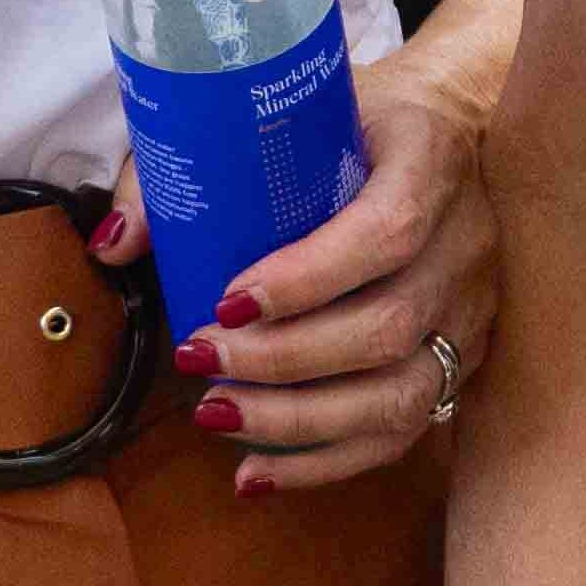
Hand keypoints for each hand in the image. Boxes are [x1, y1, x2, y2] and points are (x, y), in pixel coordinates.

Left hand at [109, 26, 503, 493]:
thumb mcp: (279, 113)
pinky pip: (404, 429)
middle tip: (199, 359)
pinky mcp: (462, 357)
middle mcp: (466, 241)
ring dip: (300, 421)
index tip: (227, 300)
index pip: (386, 232)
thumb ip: (190, 169)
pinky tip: (255, 472)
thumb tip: (113, 243)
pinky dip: (325, 462)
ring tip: (217, 416)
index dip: (307, 278)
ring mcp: (472, 308)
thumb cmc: (350, 119)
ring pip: (402, 392)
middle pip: (390, 325)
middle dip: (284, 360)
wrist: (448, 130)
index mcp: (429, 159)